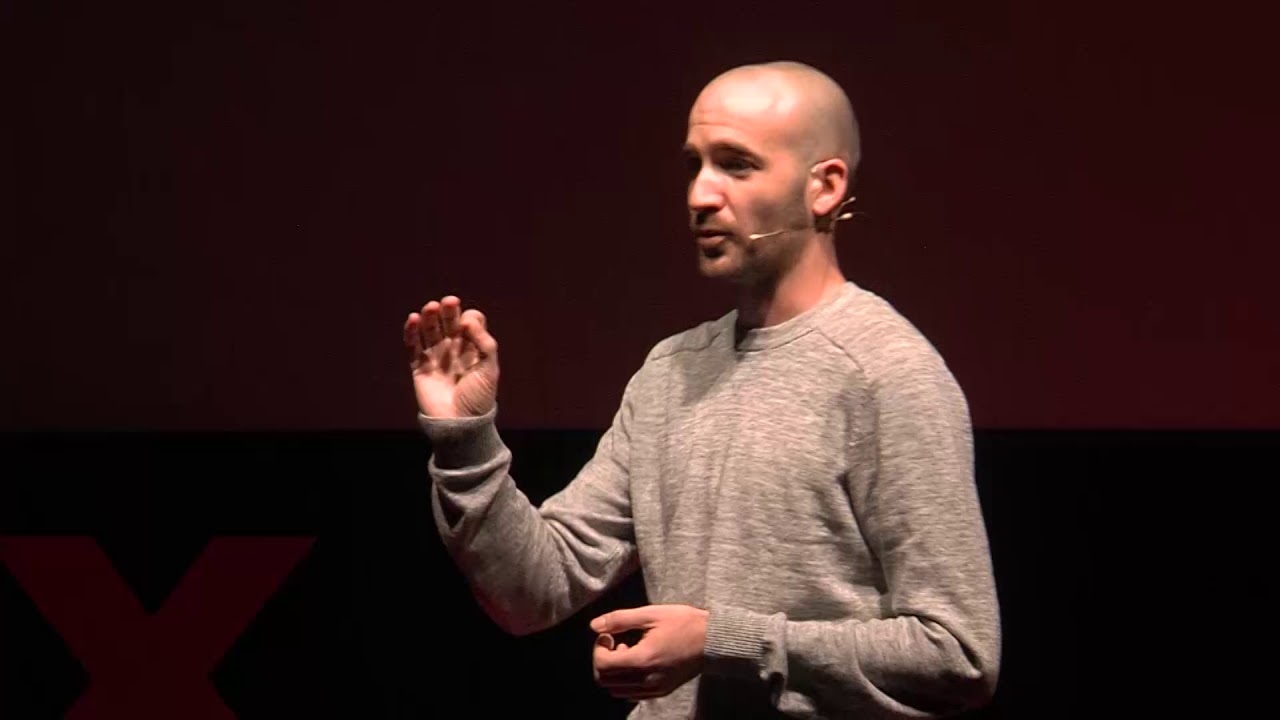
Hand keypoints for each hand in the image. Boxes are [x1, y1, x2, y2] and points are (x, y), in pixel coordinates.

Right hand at [403, 295, 498, 417]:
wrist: (459, 424)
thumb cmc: (479, 398)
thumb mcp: (490, 369)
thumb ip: (484, 343)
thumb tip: (467, 319)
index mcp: (474, 349)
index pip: (470, 323)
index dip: (470, 319)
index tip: (468, 326)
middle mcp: (454, 350)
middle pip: (449, 322)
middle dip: (449, 311)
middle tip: (449, 302)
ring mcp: (436, 357)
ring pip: (430, 330)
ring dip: (430, 317)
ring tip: (431, 308)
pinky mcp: (420, 367)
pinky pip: (413, 346)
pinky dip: (411, 332)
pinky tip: (414, 320)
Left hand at [591, 604, 708, 700]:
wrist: (714, 640)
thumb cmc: (685, 623)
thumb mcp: (651, 614)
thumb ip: (620, 620)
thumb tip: (594, 626)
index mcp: (642, 659)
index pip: (602, 664)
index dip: (598, 648)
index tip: (609, 635)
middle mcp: (646, 680)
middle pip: (605, 680)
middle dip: (603, 660)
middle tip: (615, 642)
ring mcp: (654, 688)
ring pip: (616, 690)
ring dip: (614, 672)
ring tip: (627, 651)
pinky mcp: (662, 691)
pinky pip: (631, 694)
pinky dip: (625, 681)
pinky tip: (637, 662)